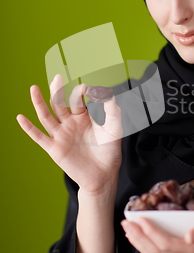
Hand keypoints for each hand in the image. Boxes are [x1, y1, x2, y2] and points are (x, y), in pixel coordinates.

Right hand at [16, 74, 122, 194]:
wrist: (103, 176)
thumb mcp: (114, 129)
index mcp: (83, 117)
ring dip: (39, 103)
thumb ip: (112, 112)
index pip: (77, 100)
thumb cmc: (109, 152)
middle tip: (57, 77)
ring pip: (47, 116)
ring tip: (33, 88)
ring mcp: (60, 135)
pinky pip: (39, 137)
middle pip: (59, 103)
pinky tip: (20, 118)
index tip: (86, 87)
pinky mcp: (54, 148)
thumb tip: (108, 93)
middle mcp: (69, 124)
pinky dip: (29, 128)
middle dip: (58, 90)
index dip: (79, 92)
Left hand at [121, 208, 193, 252]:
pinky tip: (137, 235)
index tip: (140, 218)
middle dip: (139, 236)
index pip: (166, 243)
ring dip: (138, 241)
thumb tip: (189, 237)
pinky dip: (144, 244)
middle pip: (155, 251)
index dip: (151, 232)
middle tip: (126, 222)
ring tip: (128, 228)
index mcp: (193, 250)